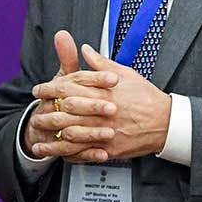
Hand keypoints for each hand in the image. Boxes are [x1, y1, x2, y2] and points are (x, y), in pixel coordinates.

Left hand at [33, 43, 172, 160]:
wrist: (167, 122)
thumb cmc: (145, 96)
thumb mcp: (125, 73)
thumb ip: (101, 63)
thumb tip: (84, 47)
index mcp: (104, 91)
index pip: (70, 88)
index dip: (50, 89)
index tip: (39, 89)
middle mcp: (104, 112)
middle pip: (67, 111)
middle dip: (47, 111)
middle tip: (35, 111)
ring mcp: (107, 132)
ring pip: (73, 135)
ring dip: (53, 136)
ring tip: (38, 136)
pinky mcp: (111, 149)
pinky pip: (85, 153)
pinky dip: (69, 153)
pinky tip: (57, 152)